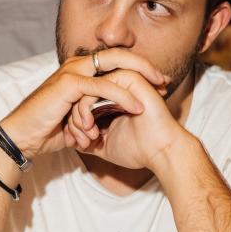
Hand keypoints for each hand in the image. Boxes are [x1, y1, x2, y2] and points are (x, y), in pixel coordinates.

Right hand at [0, 50, 167, 158]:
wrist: (22, 137)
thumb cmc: (47, 129)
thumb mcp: (78, 117)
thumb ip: (94, 111)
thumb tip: (110, 120)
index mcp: (80, 70)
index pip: (114, 60)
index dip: (138, 68)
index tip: (158, 82)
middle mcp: (77, 65)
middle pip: (118, 54)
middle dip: (144, 65)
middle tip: (164, 79)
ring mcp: (72, 71)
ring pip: (114, 65)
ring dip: (140, 76)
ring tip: (159, 89)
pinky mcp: (69, 84)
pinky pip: (103, 87)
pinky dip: (123, 96)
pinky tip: (138, 106)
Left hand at [64, 68, 183, 169]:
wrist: (159, 153)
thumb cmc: (136, 150)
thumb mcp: (103, 145)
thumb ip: (88, 139)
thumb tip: (72, 141)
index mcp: (112, 100)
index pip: (81, 102)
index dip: (74, 123)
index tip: (77, 145)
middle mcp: (117, 87)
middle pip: (81, 94)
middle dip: (74, 120)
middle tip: (80, 142)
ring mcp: (123, 80)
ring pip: (86, 89)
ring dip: (79, 114)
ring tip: (87, 135)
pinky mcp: (129, 78)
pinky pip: (97, 86)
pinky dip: (87, 107)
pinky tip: (91, 126)